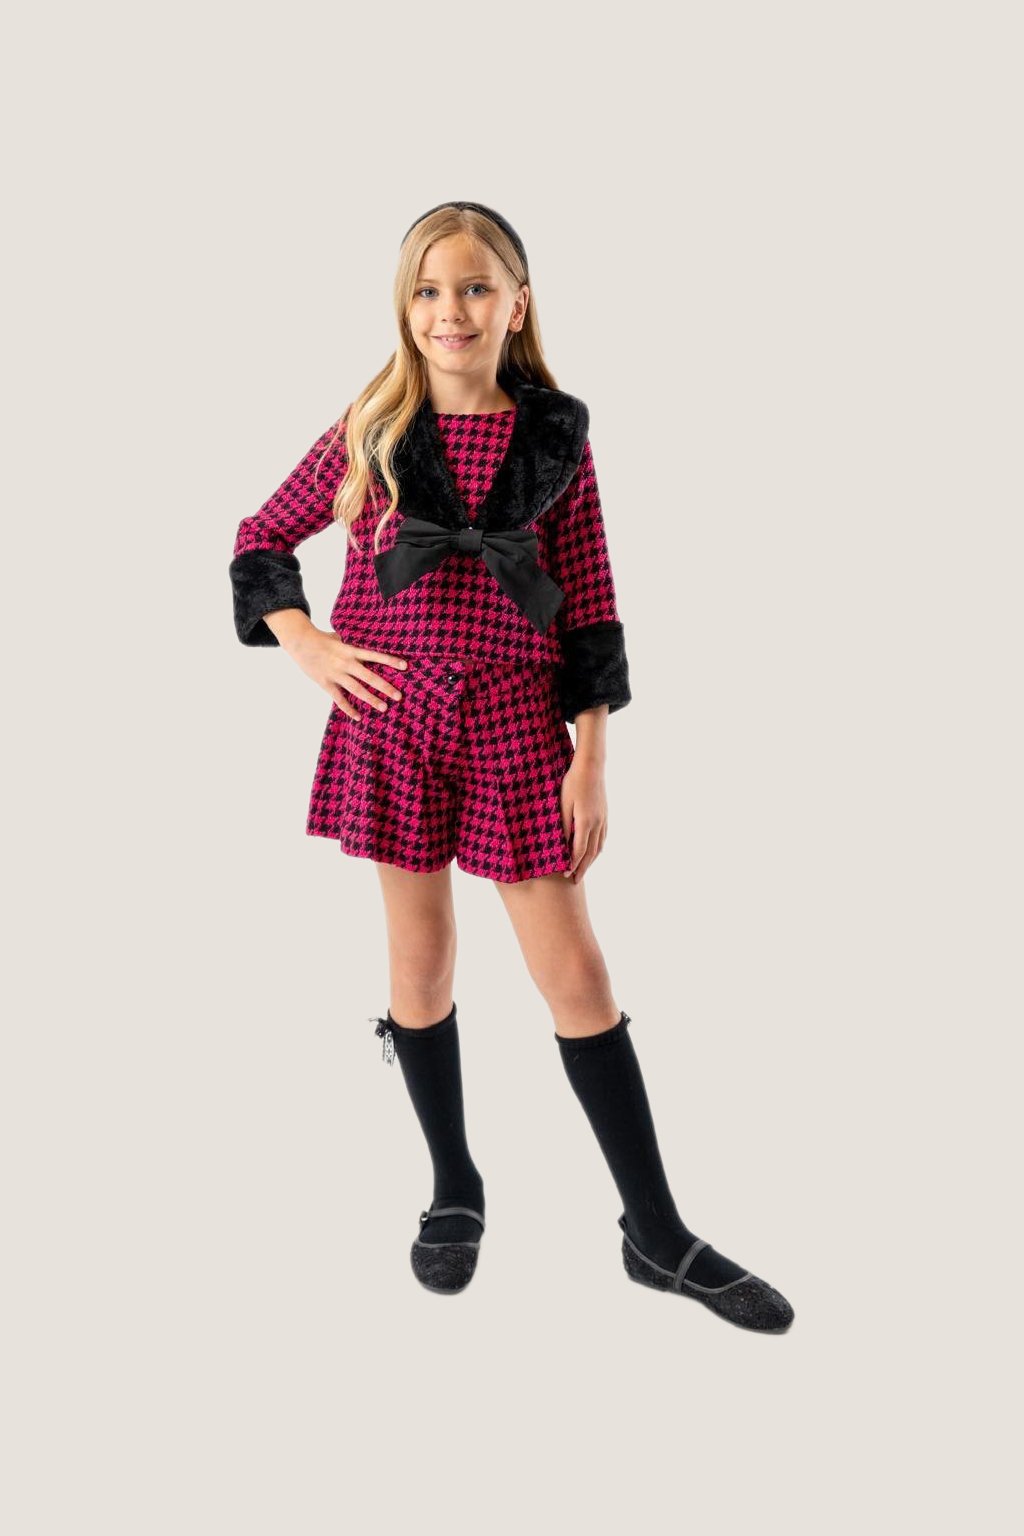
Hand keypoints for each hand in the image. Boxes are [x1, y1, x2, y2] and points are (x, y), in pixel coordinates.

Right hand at [285, 629, 406, 718]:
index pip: (375, 655)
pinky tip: (358, 717)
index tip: (405, 666)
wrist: (300, 642)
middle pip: (369, 676)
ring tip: (384, 708)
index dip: (390, 660)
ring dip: (371, 699)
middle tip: (399, 696)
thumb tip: (370, 640)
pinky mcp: (325, 683)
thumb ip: (354, 642)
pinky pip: (339, 698)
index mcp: (351, 650)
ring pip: (356, 689)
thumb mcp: (340, 637)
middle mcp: (345, 663)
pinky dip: (348, 709)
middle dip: (384, 687)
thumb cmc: (322, 639)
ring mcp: (335, 674)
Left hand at [559, 757, 607, 882]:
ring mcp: (603, 819)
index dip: (572, 865)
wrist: (591, 767)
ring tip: (583, 869)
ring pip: (598, 847)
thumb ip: (564, 827)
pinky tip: (594, 852)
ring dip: (591, 860)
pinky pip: (602, 837)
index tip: (565, 874)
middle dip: (582, 868)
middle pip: (590, 853)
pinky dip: (597, 849)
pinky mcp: (605, 814)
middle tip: (574, 880)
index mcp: (585, 822)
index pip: (578, 851)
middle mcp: (597, 824)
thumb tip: (563, 846)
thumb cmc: (573, 784)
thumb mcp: (564, 805)